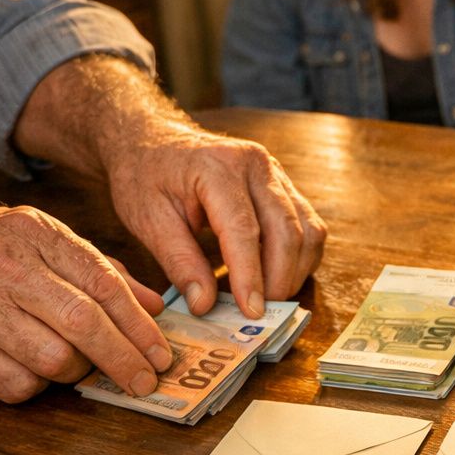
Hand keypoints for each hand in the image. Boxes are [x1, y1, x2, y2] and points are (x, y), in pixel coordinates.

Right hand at [0, 207, 169, 402]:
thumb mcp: (34, 238)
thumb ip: (96, 267)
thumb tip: (153, 305)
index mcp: (32, 233)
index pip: (102, 281)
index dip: (139, 324)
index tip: (161, 353)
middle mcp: (5, 268)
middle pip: (83, 323)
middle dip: (124, 359)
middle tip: (145, 381)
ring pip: (54, 359)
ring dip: (78, 372)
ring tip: (80, 366)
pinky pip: (16, 385)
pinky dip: (37, 387)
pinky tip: (36, 372)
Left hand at [102, 121, 326, 318]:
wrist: (153, 140)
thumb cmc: (145, 177)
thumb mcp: (148, 220)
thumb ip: (179, 262)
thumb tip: (204, 305)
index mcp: (217, 167)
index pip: (243, 229)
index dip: (250, 275)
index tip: (250, 312)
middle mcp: (256, 165)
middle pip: (286, 231)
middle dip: (278, 279)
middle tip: (259, 313)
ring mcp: (276, 172)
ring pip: (307, 229)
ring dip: (295, 270)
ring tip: (270, 298)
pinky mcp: (285, 185)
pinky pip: (309, 225)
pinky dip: (301, 256)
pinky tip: (280, 276)